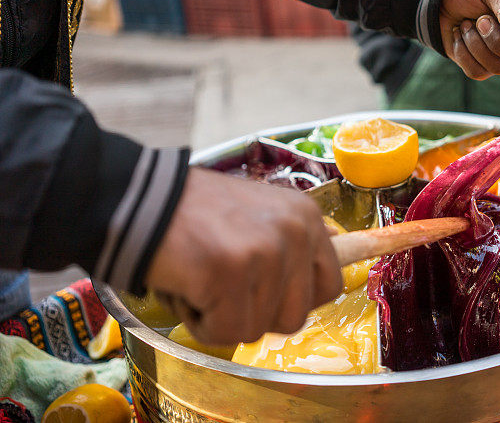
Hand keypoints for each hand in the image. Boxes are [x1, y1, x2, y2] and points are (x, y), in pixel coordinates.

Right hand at [144, 168, 341, 344]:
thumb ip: (292, 244)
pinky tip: (185, 286)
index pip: (330, 286)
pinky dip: (198, 322)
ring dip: (221, 316)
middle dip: (255, 313)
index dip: (293, 300)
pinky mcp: (229, 273)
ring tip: (200, 277)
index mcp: (306, 217)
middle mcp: (294, 232)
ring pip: (257, 329)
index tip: (262, 292)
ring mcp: (264, 252)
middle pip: (295, 317)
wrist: (138, 197)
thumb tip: (331, 270)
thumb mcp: (259, 215)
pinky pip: (224, 333)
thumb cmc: (193, 214)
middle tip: (223, 284)